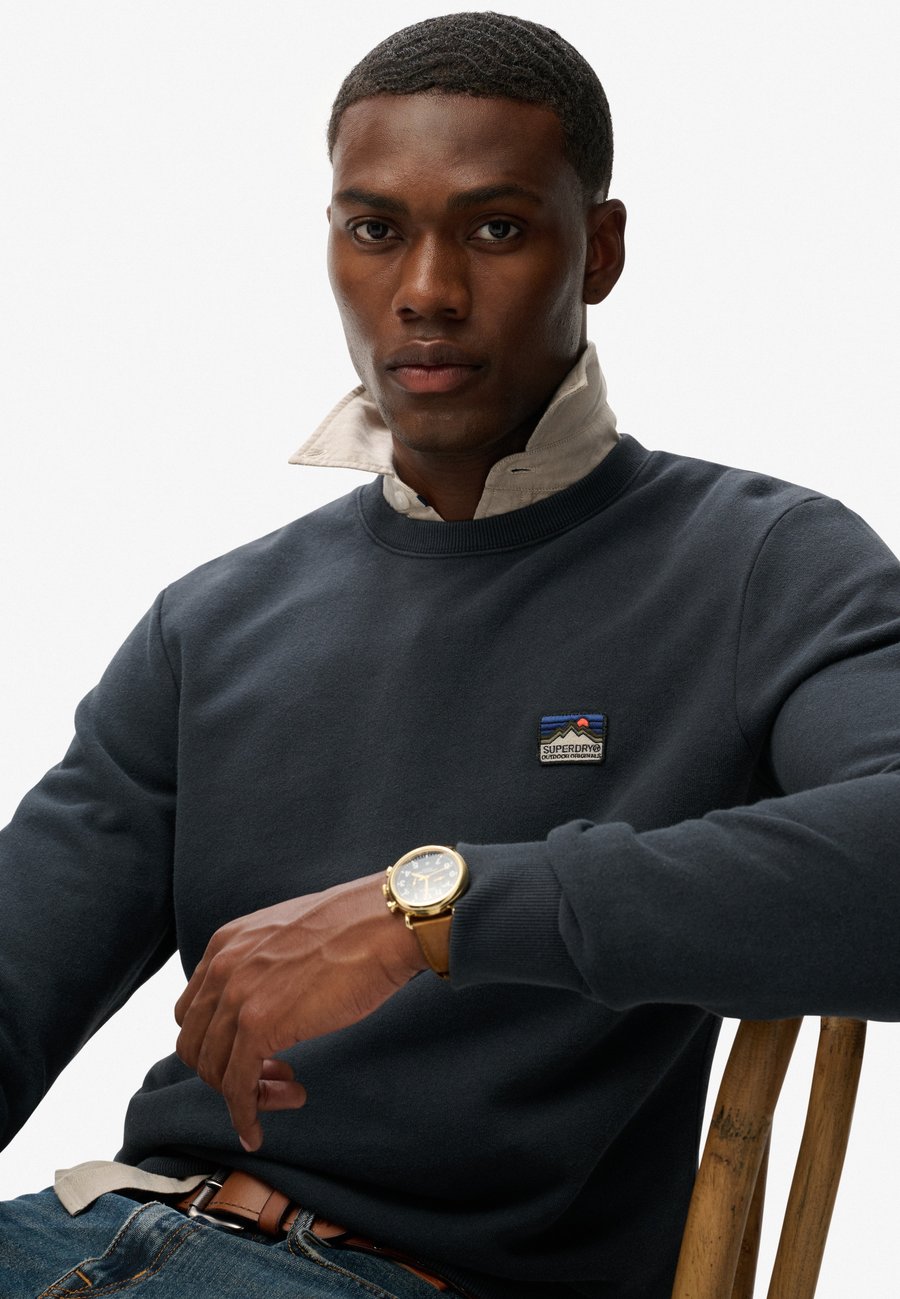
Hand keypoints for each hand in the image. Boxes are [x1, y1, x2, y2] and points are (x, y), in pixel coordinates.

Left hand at [174, 871, 425, 1151]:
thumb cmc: (356, 927)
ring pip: (213, 1071)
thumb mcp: (289, 935)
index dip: (220, 1041)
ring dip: (245, 1094)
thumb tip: (270, 997)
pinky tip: (257, 1132)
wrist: (386, 924)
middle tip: (272, 1076)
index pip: (195, 1012)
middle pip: (197, 1045)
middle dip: (227, 1071)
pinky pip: (235, 1088)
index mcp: (225, 943)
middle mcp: (221, 968)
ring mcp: (237, 997)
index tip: (255, 1052)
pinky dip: (243, 1116)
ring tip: (288, 1090)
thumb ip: (265, 962)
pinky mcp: (259, 1027)